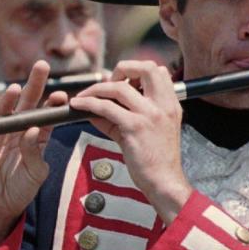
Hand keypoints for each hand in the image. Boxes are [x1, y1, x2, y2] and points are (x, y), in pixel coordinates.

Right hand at [0, 60, 66, 249]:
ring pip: (7, 112)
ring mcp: (2, 135)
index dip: (53, 104)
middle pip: (28, 104)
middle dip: (34, 85)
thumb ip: (34, 153)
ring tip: (16, 89)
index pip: (47, 116)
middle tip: (41, 66)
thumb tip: (31, 130)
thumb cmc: (22, 188)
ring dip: (10, 100)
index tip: (61, 96)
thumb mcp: (36, 173)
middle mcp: (20, 131)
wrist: (0, 204)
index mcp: (38, 137)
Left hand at [69, 60, 192, 223]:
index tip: (120, 81)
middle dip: (121, 68)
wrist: (164, 182)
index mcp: (171, 104)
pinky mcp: (135, 127)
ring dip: (96, 88)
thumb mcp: (146, 131)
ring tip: (83, 97)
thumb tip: (96, 107)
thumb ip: (125, 115)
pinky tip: (78, 106)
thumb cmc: (155, 161)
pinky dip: (88, 103)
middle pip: (145, 67)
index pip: (157, 70)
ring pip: (119, 87)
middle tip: (106, 82)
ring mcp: (150, 114)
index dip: (136, 70)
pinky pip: (106, 108)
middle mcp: (163, 105)